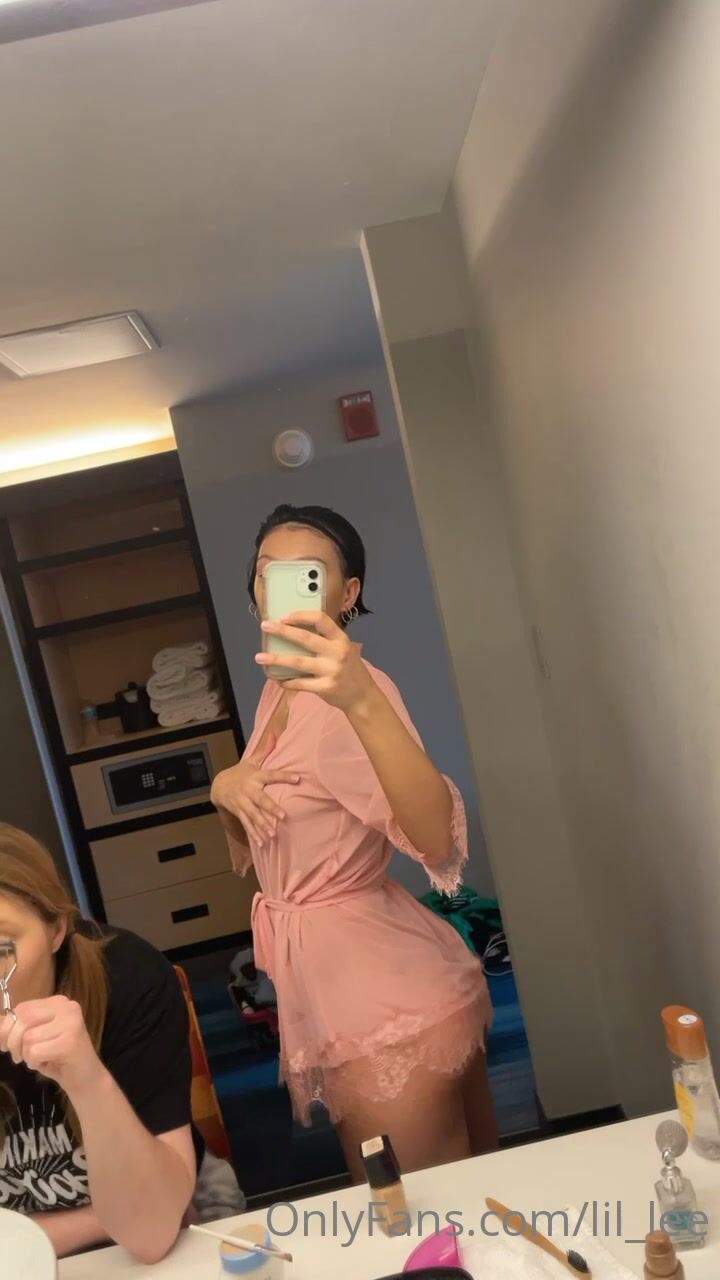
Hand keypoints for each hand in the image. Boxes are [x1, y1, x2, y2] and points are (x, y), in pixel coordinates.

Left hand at [0, 995, 105, 1098]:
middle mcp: (67, 1007)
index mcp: (58, 1002)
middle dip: (13, 1042)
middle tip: (18, 1057)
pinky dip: (34, 1062)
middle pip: (23, 1019)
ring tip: (38, 1059)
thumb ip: (17, 1027)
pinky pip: (35, 1051)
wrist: (85, 1078)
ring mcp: (71, 1023)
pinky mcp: (70, 1042)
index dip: (7, 1028)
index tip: (7, 1045)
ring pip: (28, 1037)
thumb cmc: (58, 1058)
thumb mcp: (36, 1037)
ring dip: (26, 1055)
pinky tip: (46, 1064)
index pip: (22, 1008)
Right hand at [210, 738, 299, 845]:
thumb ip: (265, 751)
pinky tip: (262, 844)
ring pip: (253, 816)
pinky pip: (247, 825)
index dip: (285, 776)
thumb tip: (275, 735)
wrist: (219, 785)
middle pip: (260, 800)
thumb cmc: (241, 772)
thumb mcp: (251, 761)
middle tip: (283, 816)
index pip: (272, 775)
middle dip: (271, 809)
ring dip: (263, 826)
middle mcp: (248, 790)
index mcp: (255, 776)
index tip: (298, 778)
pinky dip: (254, 835)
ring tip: (273, 835)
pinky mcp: (238, 813)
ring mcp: (242, 803)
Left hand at [256, 613, 374, 712]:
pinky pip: (300, 683)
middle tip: (265, 626)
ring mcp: (331, 671)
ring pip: (298, 662)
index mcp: (341, 639)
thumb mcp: (344, 649)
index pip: (321, 620)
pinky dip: (287, 681)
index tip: (284, 616)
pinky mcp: (325, 688)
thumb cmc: (349, 669)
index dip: (301, 616)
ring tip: (259, 657)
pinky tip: (278, 679)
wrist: (362, 696)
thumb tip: (293, 631)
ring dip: (276, 659)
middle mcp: (337, 653)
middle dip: (282, 631)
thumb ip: (325, 640)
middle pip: (305, 639)